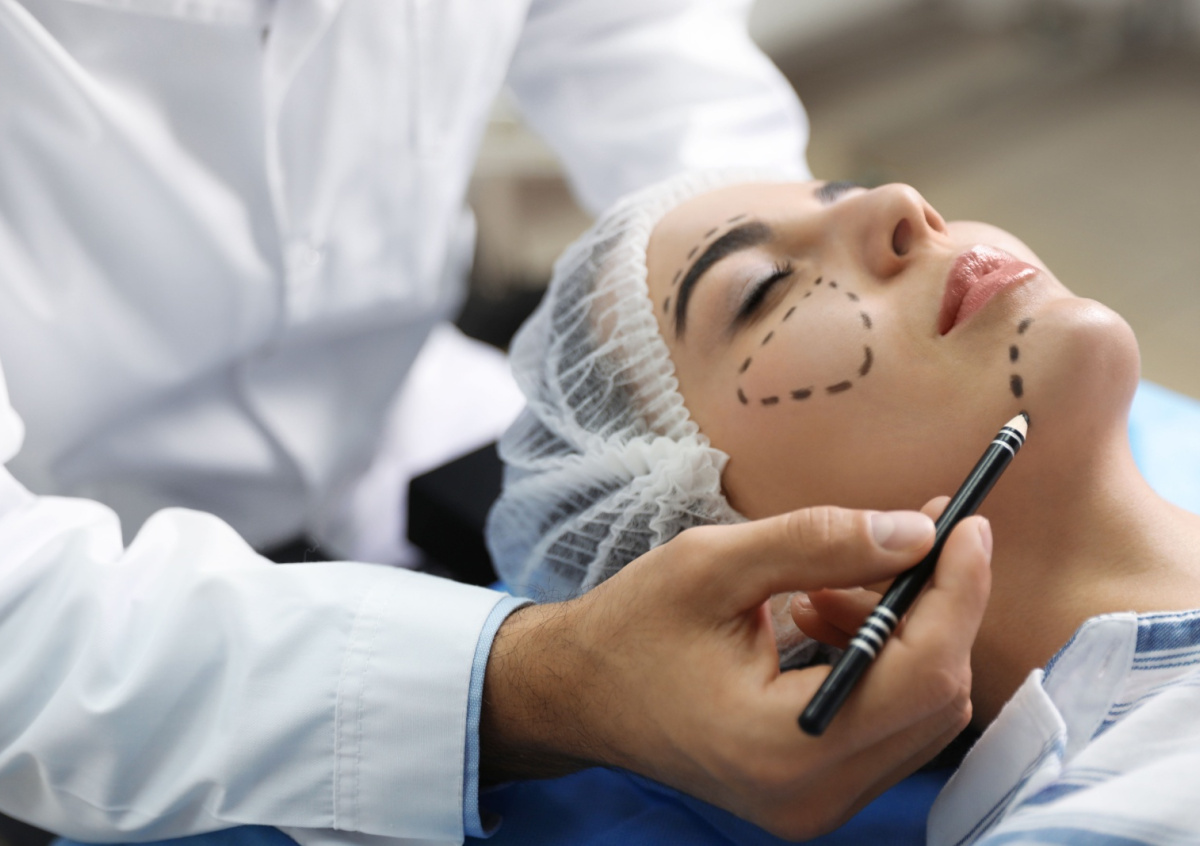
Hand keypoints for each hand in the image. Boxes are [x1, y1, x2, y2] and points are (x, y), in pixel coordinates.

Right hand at [480, 502, 990, 840]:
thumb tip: (918, 531)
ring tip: (828, 588)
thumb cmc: (632, 627)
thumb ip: (820, 542)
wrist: (579, 695)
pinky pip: (889, 727)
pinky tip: (821, 621)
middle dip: (935, 607)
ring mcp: (815, 806)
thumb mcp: (715, 563)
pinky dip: (880, 664)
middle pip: (937, 698)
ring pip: (922, 714)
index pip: (920, 673)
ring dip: (902, 634)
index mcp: (781, 744)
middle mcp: (811, 796)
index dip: (956, 592)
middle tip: (907, 538)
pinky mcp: (814, 795)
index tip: (967, 524)